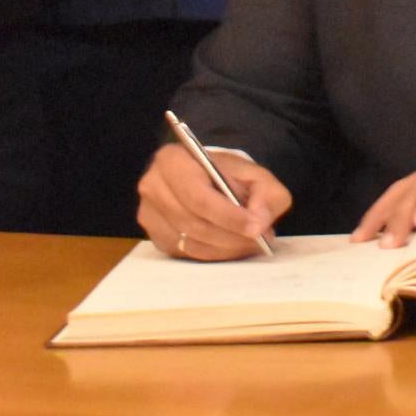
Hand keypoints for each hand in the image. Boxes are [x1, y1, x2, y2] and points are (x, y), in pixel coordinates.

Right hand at [139, 143, 293, 258]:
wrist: (206, 177)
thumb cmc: (227, 174)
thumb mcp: (254, 173)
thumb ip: (265, 192)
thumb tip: (259, 220)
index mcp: (171, 160)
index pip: (198, 196)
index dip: (228, 216)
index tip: (256, 228)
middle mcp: (153, 187)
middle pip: (194, 223)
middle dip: (231, 235)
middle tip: (259, 239)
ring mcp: (150, 215)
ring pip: (191, 243)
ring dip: (225, 248)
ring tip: (251, 243)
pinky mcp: (156, 237)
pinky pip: (187, 254)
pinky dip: (214, 254)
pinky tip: (232, 247)